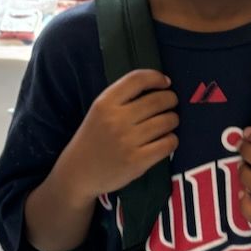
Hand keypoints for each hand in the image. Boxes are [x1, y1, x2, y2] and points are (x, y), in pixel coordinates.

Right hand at [57, 69, 177, 202]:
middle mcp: (116, 119)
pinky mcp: (137, 161)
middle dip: (170, 100)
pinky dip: (172, 140)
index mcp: (104, 103)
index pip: (137, 79)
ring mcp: (127, 141)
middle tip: (171, 104)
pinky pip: (168, 143)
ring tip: (168, 123)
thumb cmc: (93, 139)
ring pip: (167, 121)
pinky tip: (166, 140)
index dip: (156, 77)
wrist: (78, 173)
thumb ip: (123, 98)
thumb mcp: (99, 111)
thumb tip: (160, 87)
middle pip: (158, 100)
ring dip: (173, 120)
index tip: (165, 82)